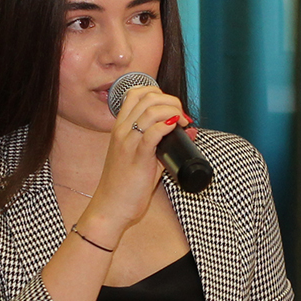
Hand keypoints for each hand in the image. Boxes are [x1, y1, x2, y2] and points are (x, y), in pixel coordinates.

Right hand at [86, 84, 192, 232]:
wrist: (111, 208)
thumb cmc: (125, 186)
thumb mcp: (142, 158)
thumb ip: (162, 143)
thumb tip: (189, 131)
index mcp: (120, 127)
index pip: (136, 93)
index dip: (158, 93)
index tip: (171, 108)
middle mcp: (121, 130)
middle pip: (147, 96)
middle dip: (171, 101)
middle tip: (182, 116)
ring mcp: (127, 142)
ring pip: (151, 110)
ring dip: (173, 111)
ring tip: (183, 123)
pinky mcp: (136, 157)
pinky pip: (153, 132)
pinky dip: (167, 125)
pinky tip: (176, 128)